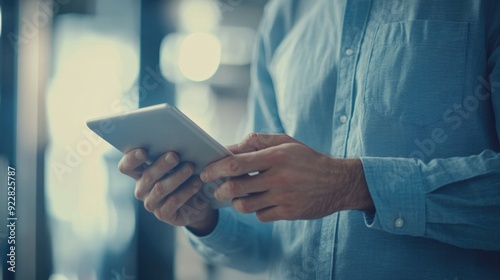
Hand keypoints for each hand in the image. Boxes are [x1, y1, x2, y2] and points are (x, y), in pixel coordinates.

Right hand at [118, 149, 217, 234]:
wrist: (197, 203)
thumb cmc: (184, 177)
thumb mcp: (177, 165)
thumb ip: (171, 154)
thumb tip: (177, 140)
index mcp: (140, 173)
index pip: (126, 167)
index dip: (131, 159)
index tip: (143, 151)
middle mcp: (142, 189)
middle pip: (147, 176)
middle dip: (161, 164)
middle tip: (174, 155)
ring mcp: (151, 203)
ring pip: (161, 188)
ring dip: (177, 176)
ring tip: (190, 167)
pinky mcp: (163, 214)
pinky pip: (173, 202)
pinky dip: (186, 191)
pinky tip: (197, 182)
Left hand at [200, 133, 373, 221]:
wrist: (338, 182)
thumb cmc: (307, 159)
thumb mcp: (285, 142)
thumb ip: (257, 141)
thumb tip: (229, 148)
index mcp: (276, 156)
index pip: (235, 163)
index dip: (215, 169)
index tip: (205, 172)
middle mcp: (278, 178)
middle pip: (236, 187)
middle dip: (220, 190)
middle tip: (216, 189)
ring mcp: (284, 198)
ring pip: (245, 206)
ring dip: (237, 202)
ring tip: (239, 196)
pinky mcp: (289, 214)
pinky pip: (261, 216)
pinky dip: (257, 211)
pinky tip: (263, 202)